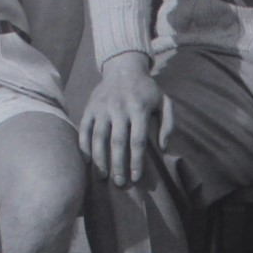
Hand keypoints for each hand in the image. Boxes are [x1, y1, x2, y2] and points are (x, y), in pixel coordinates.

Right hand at [80, 54, 164, 186]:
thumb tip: (164, 147)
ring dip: (100, 159)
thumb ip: (168, 124)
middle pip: (117, 142)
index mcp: (138, 108)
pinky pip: (84, 129)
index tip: (136, 177)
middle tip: (120, 184)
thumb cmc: (147, 90)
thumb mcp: (164, 102)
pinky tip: (87, 161)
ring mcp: (102, 108)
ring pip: (99, 137)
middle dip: (118, 165)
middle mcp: (119, 108)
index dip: (136, 161)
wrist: (123, 68)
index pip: (137, 140)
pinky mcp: (90, 107)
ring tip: (103, 176)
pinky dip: (84, 145)